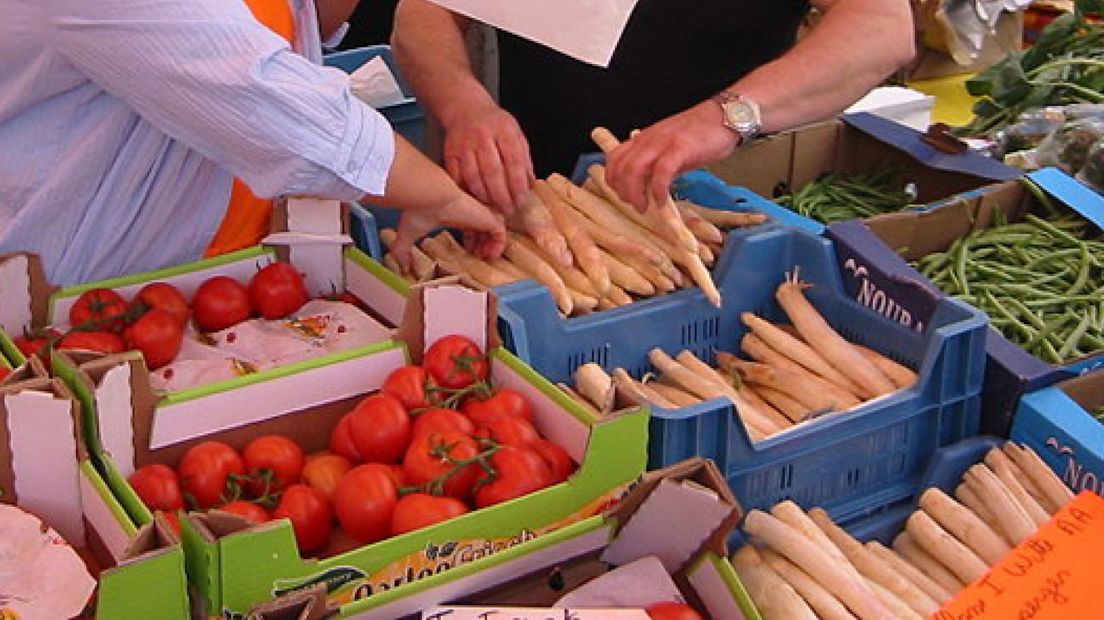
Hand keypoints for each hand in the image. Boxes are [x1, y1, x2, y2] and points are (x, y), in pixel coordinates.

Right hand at [391, 193, 506, 270]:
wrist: (429, 196)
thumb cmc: (419, 208)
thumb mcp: (410, 233)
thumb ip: (403, 250)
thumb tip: (401, 266)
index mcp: (457, 213)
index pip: (471, 227)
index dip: (472, 241)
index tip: (467, 253)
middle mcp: (471, 213)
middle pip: (484, 230)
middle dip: (482, 245)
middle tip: (477, 258)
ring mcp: (481, 214)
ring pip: (494, 232)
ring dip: (491, 247)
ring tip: (485, 258)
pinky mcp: (488, 218)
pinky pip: (501, 235)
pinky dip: (498, 247)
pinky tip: (489, 256)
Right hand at [441, 103, 533, 216]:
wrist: (466, 109)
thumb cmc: (494, 125)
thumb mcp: (515, 133)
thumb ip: (524, 157)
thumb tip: (530, 184)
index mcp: (503, 130)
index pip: (514, 161)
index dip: (518, 184)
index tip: (521, 200)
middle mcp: (482, 136)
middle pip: (492, 171)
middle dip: (502, 195)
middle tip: (508, 210)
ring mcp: (464, 144)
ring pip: (473, 176)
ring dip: (484, 197)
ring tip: (493, 208)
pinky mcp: (450, 153)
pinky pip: (457, 177)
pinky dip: (466, 192)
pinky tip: (475, 201)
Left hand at [604, 102, 740, 211]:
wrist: (724, 116)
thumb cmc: (699, 134)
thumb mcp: (670, 150)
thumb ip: (655, 166)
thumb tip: (646, 189)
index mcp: (644, 139)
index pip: (615, 159)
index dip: (613, 181)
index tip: (623, 195)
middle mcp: (648, 139)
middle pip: (620, 167)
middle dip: (623, 192)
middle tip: (636, 205)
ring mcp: (663, 142)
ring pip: (634, 169)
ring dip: (635, 193)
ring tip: (645, 206)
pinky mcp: (680, 148)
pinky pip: (661, 172)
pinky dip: (658, 189)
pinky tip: (662, 200)